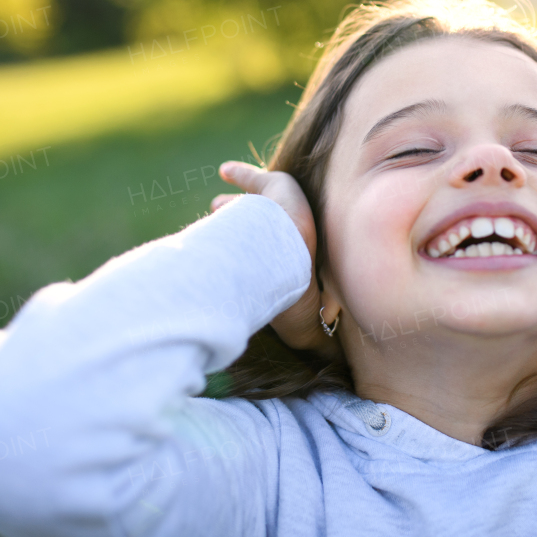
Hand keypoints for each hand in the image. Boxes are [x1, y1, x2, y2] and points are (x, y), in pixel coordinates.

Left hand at [212, 162, 337, 354]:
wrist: (296, 264)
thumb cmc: (295, 294)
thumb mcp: (298, 327)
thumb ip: (307, 340)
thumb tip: (320, 365)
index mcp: (299, 261)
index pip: (280, 256)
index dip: (264, 254)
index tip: (251, 258)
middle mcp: (298, 233)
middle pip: (268, 229)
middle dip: (247, 225)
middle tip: (230, 225)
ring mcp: (290, 207)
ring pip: (258, 205)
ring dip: (238, 206)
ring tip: (217, 204)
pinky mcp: (280, 187)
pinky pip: (257, 178)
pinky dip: (241, 174)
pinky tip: (224, 171)